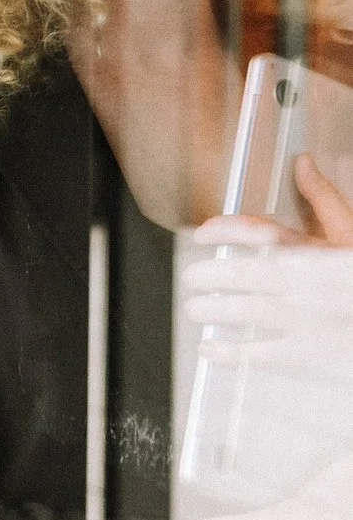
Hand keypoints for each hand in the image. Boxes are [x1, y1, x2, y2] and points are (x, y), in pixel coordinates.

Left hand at [185, 185, 352, 388]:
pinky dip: (225, 352)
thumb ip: (325, 201)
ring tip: (196, 309)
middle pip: (241, 273)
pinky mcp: (306, 356)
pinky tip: (211, 348)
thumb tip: (302, 164)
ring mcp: (306, 322)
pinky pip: (253, 354)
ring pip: (240, 312)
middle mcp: (309, 285)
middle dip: (207, 275)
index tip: (205, 232)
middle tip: (193, 278)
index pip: (264, 232)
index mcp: (320, 253)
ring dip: (209, 310)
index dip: (227, 229)